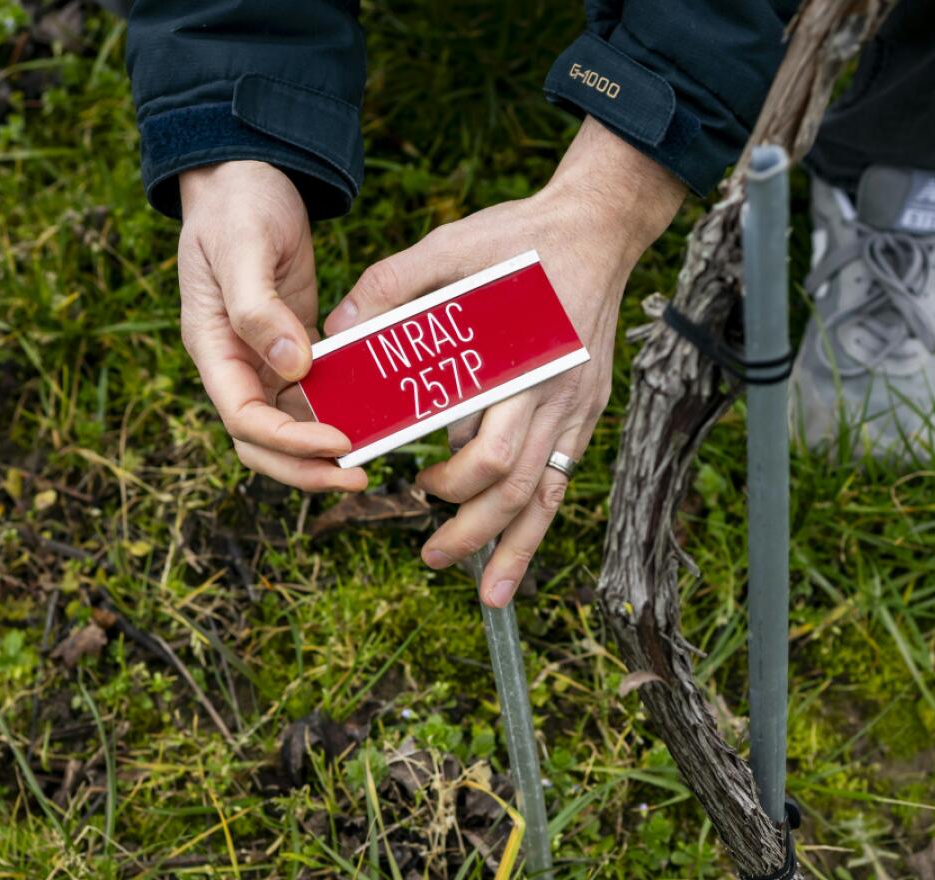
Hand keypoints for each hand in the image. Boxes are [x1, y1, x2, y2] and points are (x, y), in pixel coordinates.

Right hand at [178, 161, 366, 492]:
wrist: (247, 177)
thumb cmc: (238, 205)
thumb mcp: (243, 248)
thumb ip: (260, 309)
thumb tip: (290, 366)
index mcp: (212, 347)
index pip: (244, 418)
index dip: (289, 441)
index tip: (337, 441)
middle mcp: (234, 365)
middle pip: (262, 443)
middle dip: (305, 468)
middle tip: (358, 475)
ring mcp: (263, 361)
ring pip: (287, 430)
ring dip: (322, 454)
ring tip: (369, 462)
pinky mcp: (293, 350)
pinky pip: (313, 399)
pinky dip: (338, 415)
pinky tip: (374, 421)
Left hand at [323, 118, 684, 605]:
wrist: (598, 229)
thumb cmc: (522, 238)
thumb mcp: (452, 245)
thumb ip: (393, 286)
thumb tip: (336, 330)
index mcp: (521, 364)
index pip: (489, 450)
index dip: (452, 484)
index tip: (414, 493)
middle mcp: (554, 397)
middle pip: (515, 487)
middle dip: (473, 530)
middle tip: (431, 557)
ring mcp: (576, 410)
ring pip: (545, 497)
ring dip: (514, 547)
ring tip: (487, 593)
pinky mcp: (585, 413)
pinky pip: (562, 481)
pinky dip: (541, 525)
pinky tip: (520, 556)